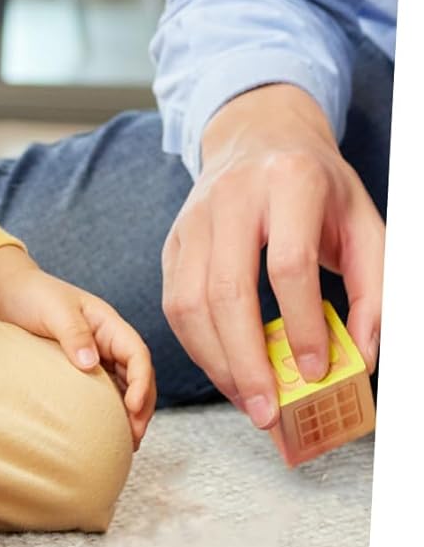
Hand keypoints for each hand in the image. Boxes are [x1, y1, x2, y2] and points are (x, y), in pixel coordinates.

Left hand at [0, 245, 154, 447]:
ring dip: (128, 415)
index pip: (137, 354)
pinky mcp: (76, 370)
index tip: (134, 407)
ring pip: (122, 389)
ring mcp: (94, 357)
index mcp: (108, 325)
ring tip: (124, 444)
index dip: (142, 382)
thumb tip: (90, 364)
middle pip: (137, 377)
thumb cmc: (31, 295)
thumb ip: (74, 334)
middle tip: (134, 438)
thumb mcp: (54, 310)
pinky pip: (100, 393)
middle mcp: (107, 342)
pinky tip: (102, 431)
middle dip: (142, 407)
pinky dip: (107, 412)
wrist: (4, 294)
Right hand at [162, 83, 384, 430]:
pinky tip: (225, 370)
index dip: (302, 323)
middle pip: (226, 291)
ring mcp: (193, 219)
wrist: (259, 136)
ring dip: (216, 361)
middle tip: (266, 410)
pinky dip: (197, 345)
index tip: (317, 371)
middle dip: (245, 360)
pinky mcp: (172, 241)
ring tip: (246, 400)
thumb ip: (373, 290)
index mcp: (289, 183)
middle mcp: (231, 198)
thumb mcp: (364, 223)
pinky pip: (172, 303)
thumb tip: (359, 358)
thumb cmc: (317, 185)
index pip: (288, 265)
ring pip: (188, 303)